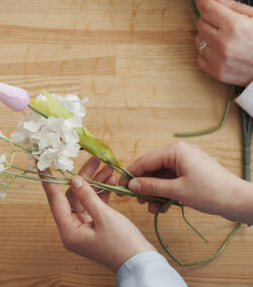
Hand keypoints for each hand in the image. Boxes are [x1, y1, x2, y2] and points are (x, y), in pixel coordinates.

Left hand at [41, 157, 154, 271]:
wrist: (142, 264)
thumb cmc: (123, 245)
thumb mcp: (104, 218)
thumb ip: (87, 196)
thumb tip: (73, 179)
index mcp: (69, 231)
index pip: (55, 199)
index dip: (49, 180)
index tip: (43, 163)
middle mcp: (73, 229)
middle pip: (72, 195)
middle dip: (84, 177)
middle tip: (94, 160)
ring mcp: (84, 226)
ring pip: (84, 197)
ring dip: (96, 182)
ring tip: (107, 167)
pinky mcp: (95, 225)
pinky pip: (93, 203)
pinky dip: (101, 192)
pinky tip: (110, 180)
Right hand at [123, 142, 252, 223]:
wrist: (240, 202)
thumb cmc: (211, 192)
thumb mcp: (177, 191)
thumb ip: (152, 186)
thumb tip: (132, 185)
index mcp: (175, 151)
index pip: (146, 160)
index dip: (132, 174)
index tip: (120, 186)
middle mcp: (179, 152)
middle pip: (154, 168)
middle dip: (145, 186)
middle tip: (137, 201)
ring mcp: (187, 162)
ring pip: (163, 176)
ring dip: (155, 192)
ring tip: (150, 208)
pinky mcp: (192, 172)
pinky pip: (173, 180)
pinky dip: (167, 192)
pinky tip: (162, 207)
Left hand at [194, 0, 252, 85]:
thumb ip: (235, 7)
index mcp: (235, 26)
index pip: (207, 8)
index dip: (202, 0)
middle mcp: (223, 43)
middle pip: (200, 23)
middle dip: (209, 19)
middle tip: (222, 21)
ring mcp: (218, 59)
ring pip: (198, 39)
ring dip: (207, 36)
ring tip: (225, 38)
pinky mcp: (217, 72)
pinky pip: (200, 56)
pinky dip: (208, 52)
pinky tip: (222, 51)